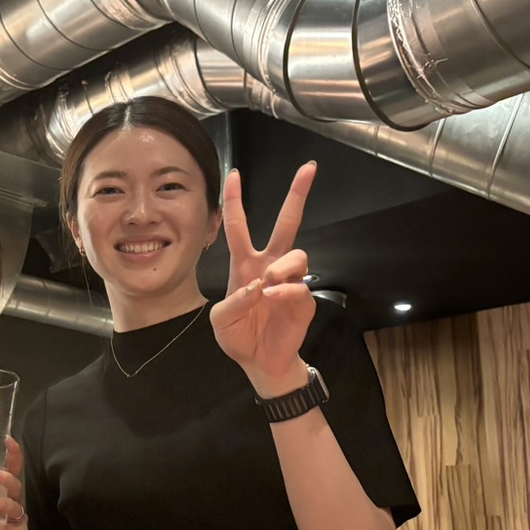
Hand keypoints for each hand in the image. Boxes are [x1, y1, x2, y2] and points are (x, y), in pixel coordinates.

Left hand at [0, 436, 26, 529]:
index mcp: (0, 487)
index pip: (12, 467)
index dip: (13, 454)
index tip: (8, 441)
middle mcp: (12, 499)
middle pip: (16, 485)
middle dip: (7, 478)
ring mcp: (16, 517)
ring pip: (14, 507)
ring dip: (1, 503)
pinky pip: (6, 529)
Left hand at [210, 163, 315, 393]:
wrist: (257, 361)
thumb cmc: (237, 335)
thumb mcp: (221, 319)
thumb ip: (232, 301)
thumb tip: (257, 286)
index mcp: (244, 265)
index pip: (238, 226)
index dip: (236, 201)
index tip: (234, 174)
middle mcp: (269, 266)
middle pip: (286, 224)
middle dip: (297, 195)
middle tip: (308, 168)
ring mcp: (289, 281)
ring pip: (297, 253)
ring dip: (283, 266)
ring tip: (270, 285)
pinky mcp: (303, 299)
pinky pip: (300, 286)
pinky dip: (286, 291)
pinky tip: (275, 298)